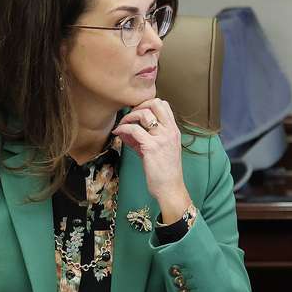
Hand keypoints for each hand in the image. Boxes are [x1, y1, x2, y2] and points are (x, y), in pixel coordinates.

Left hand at [113, 98, 190, 221]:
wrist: (171, 188)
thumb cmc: (165, 172)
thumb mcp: (158, 151)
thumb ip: (144, 139)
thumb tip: (126, 131)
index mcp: (174, 131)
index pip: (163, 105)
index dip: (147, 105)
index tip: (137, 114)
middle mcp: (170, 131)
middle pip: (155, 103)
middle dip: (139, 105)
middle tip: (130, 116)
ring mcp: (162, 138)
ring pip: (143, 114)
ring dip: (128, 117)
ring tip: (122, 125)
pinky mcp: (151, 147)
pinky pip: (134, 129)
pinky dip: (123, 128)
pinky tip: (118, 133)